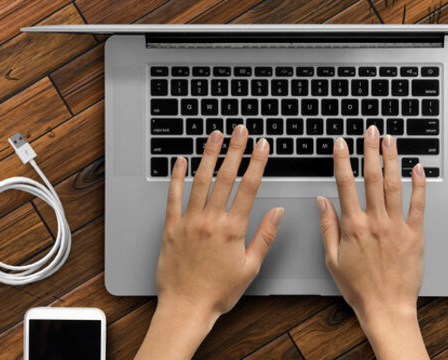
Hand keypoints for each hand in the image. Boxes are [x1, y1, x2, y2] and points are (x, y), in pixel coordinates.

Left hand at [137, 126, 279, 358]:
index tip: (263, 146)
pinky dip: (176, 177)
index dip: (257, 163)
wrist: (186, 308)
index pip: (249, 188)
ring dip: (208, 156)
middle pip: (225, 178)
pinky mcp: (170, 228)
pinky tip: (180, 161)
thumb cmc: (219, 292)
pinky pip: (173, 197)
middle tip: (240, 130)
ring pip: (199, 181)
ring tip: (215, 136)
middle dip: (235, 150)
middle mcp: (210, 221)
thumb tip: (277, 212)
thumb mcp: (251, 266)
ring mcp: (188, 222)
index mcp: (233, 230)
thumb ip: (264, 235)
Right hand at [317, 126, 428, 358]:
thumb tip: (322, 201)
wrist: (386, 307)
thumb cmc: (358, 288)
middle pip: (372, 178)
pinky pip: (418, 205)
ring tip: (390, 140)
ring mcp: (396, 227)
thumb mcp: (332, 259)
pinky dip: (419, 185)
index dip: (343, 160)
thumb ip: (327, 227)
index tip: (341, 143)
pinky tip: (418, 168)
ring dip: (392, 160)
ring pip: (394, 185)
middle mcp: (375, 222)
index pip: (345, 184)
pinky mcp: (415, 235)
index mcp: (352, 226)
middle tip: (371, 130)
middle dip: (370, 150)